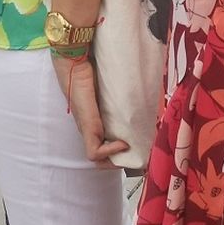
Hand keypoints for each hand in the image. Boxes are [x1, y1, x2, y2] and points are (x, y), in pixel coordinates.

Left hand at [50, 51, 127, 167]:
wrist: (75, 64)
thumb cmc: (91, 72)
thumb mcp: (112, 90)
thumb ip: (123, 97)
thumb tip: (148, 96)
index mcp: (95, 122)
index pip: (104, 147)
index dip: (119, 152)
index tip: (136, 147)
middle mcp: (89, 129)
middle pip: (101, 158)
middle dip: (118, 161)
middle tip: (135, 154)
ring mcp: (86, 129)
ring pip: (96, 158)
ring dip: (114, 160)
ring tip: (130, 151)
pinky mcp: (86, 126)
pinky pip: (94, 152)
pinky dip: (109, 152)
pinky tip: (122, 143)